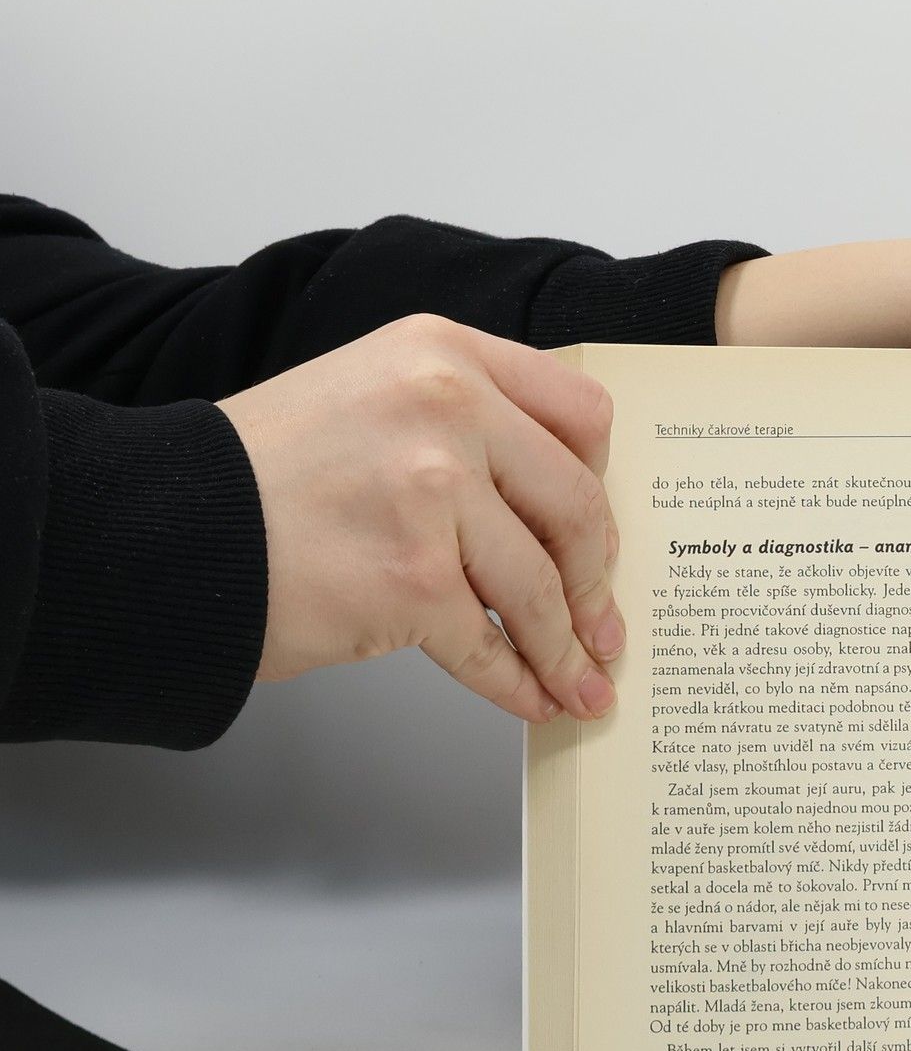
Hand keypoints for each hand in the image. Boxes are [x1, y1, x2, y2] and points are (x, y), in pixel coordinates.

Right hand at [218, 316, 623, 722]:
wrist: (164, 528)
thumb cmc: (261, 472)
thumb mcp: (371, 394)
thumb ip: (461, 422)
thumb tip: (548, 507)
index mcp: (445, 353)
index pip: (579, 410)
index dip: (602, 479)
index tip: (602, 528)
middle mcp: (448, 407)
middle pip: (576, 503)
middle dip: (597, 578)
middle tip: (605, 623)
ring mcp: (433, 492)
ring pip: (540, 586)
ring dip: (567, 647)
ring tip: (581, 682)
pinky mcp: (412, 579)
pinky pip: (489, 645)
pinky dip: (518, 682)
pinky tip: (532, 698)